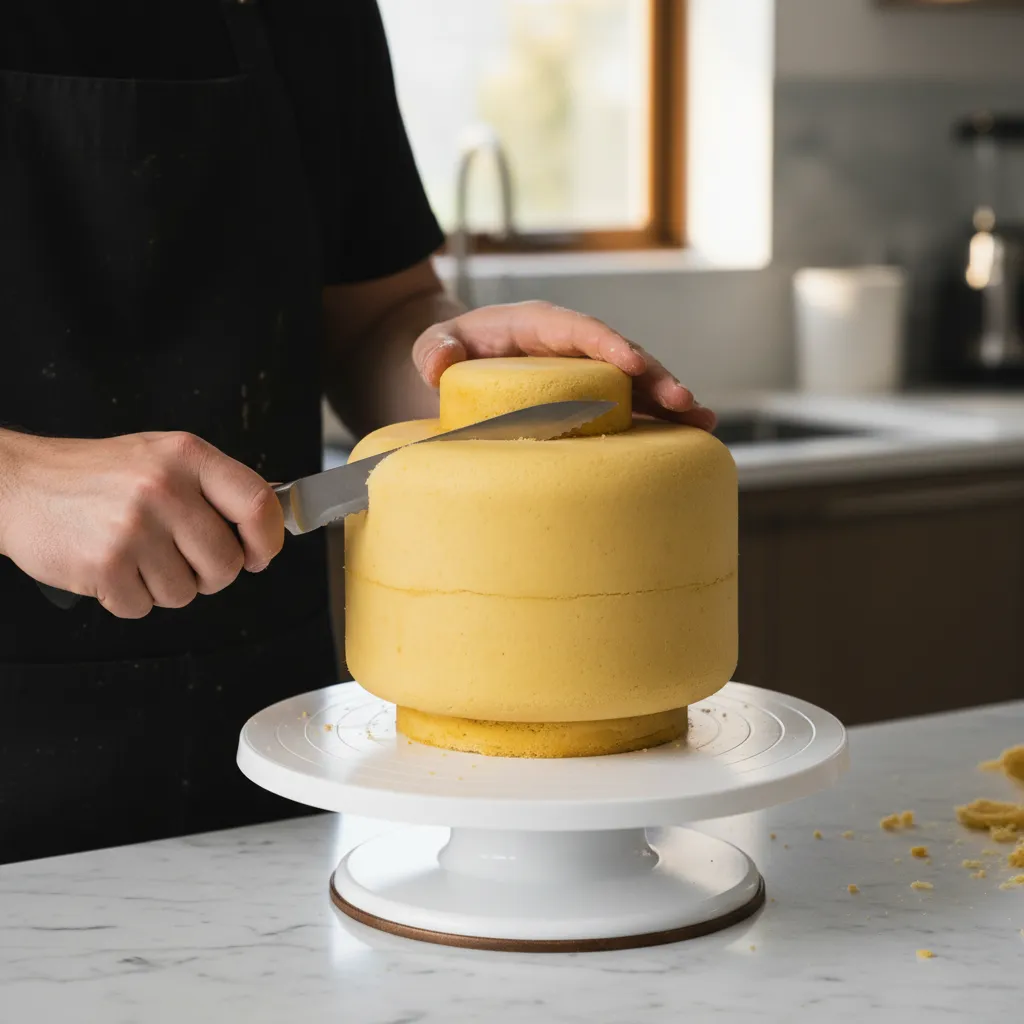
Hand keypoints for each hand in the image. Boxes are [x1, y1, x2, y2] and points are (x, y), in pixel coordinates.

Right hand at [0, 430, 282, 618]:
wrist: (20, 484)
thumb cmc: (97, 475)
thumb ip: (215, 485)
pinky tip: (113, 566)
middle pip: (227, 563)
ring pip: (187, 593)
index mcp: (187, 456)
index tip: (259, 553)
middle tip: (181, 557)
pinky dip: (130, 598)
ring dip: (166, 586)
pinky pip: (144, 608)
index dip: (268, 539)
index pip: (258, 504)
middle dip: (210, 573)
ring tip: (137, 554)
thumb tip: (271, 517)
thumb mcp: (163, 457)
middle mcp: (164, 489)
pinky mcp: (105, 565)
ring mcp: (134, 528)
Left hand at [411, 300, 715, 429]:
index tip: (633, 364)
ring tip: (704, 422)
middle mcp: (572, 347)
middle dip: (655, 377)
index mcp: (540, 324)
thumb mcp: (433, 340)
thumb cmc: (450, 347)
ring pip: (635, 384)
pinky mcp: (589, 400)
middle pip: (621, 356)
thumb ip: (432, 347)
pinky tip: (688, 440)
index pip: (579, 330)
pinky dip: (655, 423)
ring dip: (669, 402)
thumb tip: (437, 364)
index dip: (608, 345)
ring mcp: (585, 374)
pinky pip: (628, 408)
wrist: (457, 362)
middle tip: (684, 402)